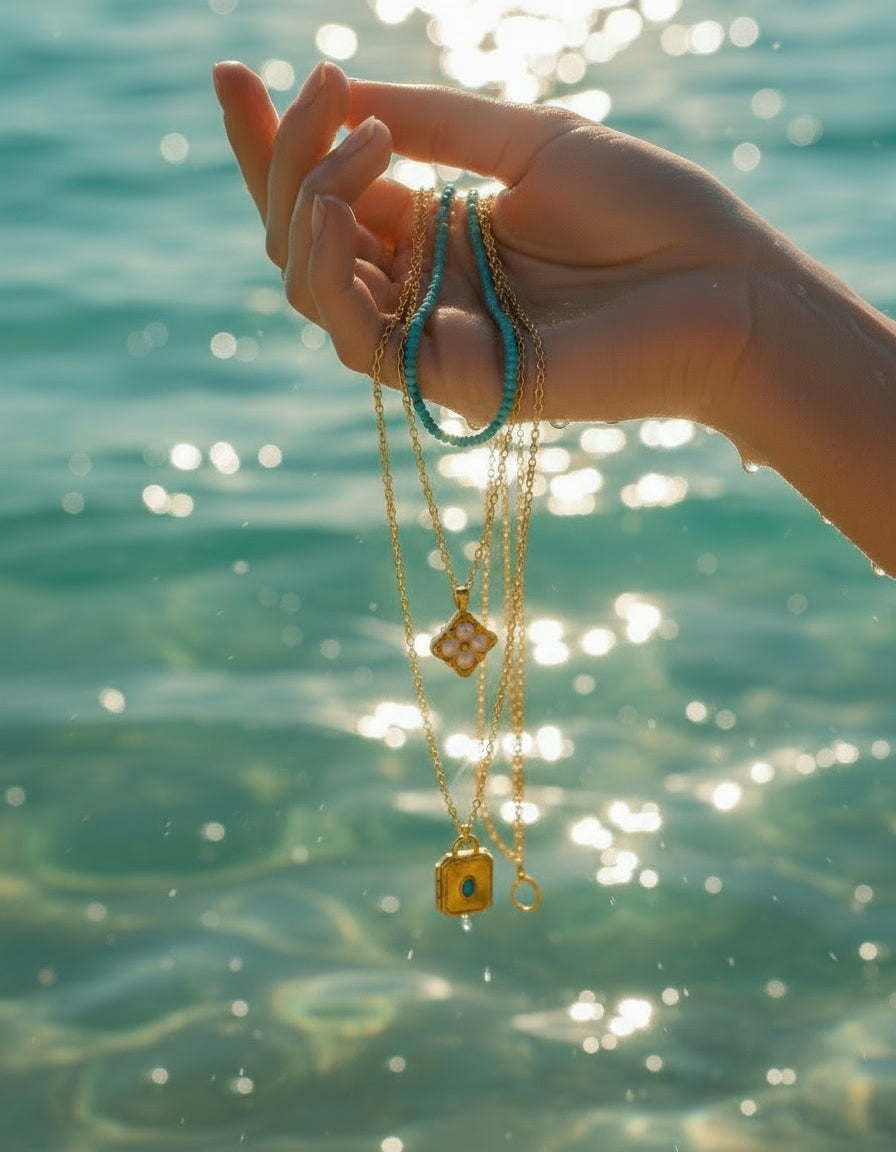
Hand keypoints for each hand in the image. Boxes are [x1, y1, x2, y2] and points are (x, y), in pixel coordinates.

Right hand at [213, 60, 766, 427]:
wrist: (726, 287)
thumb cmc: (649, 212)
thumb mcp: (529, 143)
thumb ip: (434, 125)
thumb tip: (340, 90)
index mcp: (440, 233)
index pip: (330, 194)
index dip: (275, 142)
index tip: (231, 74)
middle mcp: (424, 287)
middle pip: (305, 238)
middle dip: (282, 160)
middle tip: (316, 89)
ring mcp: (433, 336)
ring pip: (313, 289)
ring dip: (309, 205)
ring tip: (354, 143)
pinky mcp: (451, 381)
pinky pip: (357, 340)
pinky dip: (332, 274)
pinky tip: (340, 212)